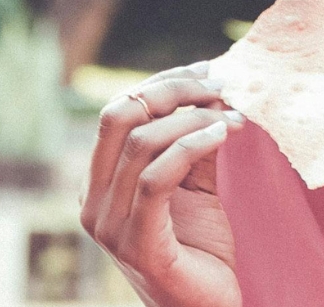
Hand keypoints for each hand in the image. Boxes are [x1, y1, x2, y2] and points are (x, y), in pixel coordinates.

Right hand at [80, 62, 244, 306]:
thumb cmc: (199, 252)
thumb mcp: (194, 186)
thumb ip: (191, 144)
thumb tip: (212, 93)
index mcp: (98, 181)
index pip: (117, 110)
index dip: (161, 83)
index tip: (205, 71)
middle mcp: (93, 199)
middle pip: (120, 115)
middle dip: (172, 90)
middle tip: (218, 84)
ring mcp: (109, 225)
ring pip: (140, 143)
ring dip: (191, 118)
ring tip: (230, 113)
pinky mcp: (137, 244)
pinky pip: (155, 180)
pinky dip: (189, 147)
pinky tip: (221, 134)